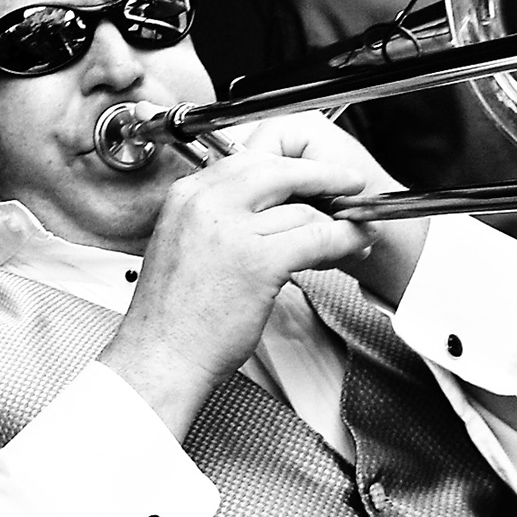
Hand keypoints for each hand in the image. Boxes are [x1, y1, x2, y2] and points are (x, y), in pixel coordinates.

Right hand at [101, 117, 424, 436]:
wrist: (161, 357)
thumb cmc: (171, 316)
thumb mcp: (182, 244)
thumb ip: (213, 217)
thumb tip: (257, 207)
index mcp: (186, 195)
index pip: (249, 159)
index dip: (288, 166)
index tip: (310, 174)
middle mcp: (206, 204)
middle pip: (280, 169)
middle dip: (323, 175)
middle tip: (350, 183)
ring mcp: (232, 231)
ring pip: (303, 207)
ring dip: (337, 218)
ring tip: (354, 230)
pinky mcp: (259, 262)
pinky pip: (317, 237)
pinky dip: (345, 239)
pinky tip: (356, 244)